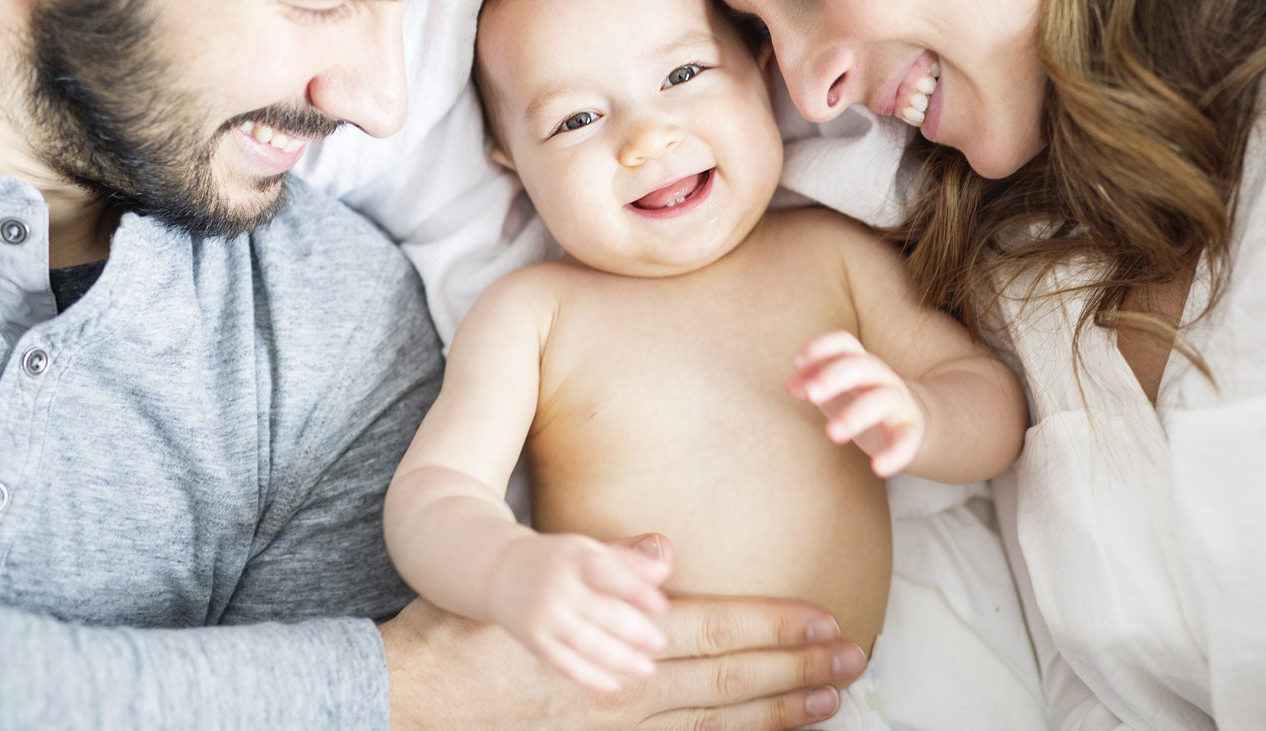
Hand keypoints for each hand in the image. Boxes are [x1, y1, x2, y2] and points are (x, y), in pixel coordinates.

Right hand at [382, 534, 867, 730]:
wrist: (411, 703)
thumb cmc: (468, 636)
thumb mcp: (526, 587)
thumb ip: (600, 569)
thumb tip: (662, 551)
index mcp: (619, 648)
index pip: (717, 631)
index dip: (776, 626)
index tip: (827, 620)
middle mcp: (631, 695)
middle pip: (733, 680)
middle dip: (799, 669)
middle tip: (854, 659)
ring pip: (719, 721)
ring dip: (779, 710)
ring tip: (830, 700)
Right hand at [487, 531, 670, 691]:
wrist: (499, 571)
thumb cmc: (559, 560)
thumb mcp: (588, 551)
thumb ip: (627, 560)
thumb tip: (664, 569)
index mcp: (576, 559)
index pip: (609, 574)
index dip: (636, 591)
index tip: (661, 606)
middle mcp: (558, 587)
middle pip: (600, 613)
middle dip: (633, 631)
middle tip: (661, 643)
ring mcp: (544, 615)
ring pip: (585, 643)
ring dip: (618, 658)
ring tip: (646, 668)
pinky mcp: (534, 640)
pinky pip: (564, 663)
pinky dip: (589, 676)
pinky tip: (613, 685)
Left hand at [788, 330, 924, 476]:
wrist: (912, 421)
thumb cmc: (864, 402)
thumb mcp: (838, 392)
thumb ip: (814, 385)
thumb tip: (791, 385)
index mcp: (861, 364)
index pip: (844, 343)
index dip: (822, 347)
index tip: (797, 363)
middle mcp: (881, 378)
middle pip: (862, 366)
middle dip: (835, 376)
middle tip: (812, 394)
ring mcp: (898, 403)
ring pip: (882, 400)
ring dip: (856, 414)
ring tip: (831, 433)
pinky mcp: (911, 430)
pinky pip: (907, 439)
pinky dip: (896, 454)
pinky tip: (878, 469)